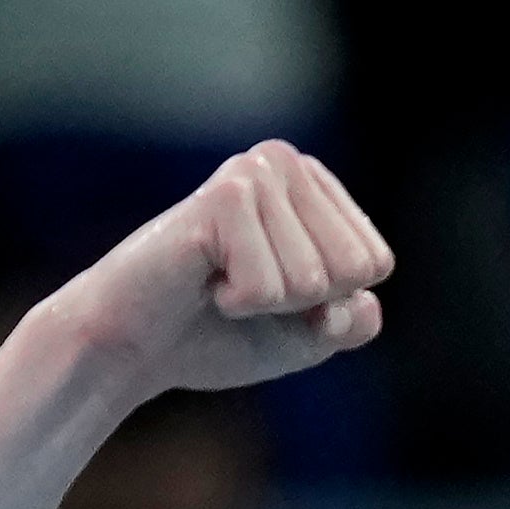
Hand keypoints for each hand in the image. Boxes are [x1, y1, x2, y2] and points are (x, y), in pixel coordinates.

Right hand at [61, 142, 392, 397]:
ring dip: (267, 303)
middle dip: (304, 302)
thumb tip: (368, 304)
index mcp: (313, 187)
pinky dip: (241, 301)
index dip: (331, 302)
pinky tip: (204, 279)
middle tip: (245, 288)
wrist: (134, 344)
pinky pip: (271, 286)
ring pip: (314, 279)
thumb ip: (353, 322)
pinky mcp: (224, 196)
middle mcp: (284, 163)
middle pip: (354, 268)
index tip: (276, 294)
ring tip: (220, 281)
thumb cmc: (217, 333)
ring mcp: (253, 173)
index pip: (375, 262)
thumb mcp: (308, 336)